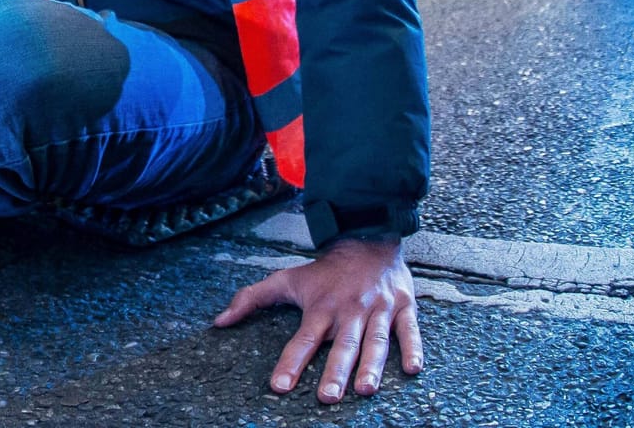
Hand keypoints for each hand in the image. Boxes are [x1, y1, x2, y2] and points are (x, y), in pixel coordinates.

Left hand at [214, 237, 421, 402]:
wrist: (366, 237)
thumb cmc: (324, 269)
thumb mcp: (286, 279)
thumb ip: (252, 298)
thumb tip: (219, 321)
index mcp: (321, 308)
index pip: (302, 340)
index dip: (290, 363)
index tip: (279, 386)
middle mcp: (349, 311)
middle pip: (341, 346)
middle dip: (334, 372)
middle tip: (327, 397)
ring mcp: (378, 309)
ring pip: (375, 341)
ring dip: (372, 366)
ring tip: (365, 389)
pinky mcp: (403, 307)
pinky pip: (410, 330)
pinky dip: (413, 348)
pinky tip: (413, 369)